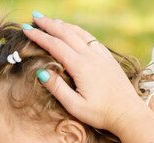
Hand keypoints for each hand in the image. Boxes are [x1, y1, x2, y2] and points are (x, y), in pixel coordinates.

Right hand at [23, 15, 144, 131]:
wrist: (128, 113)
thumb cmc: (100, 113)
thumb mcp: (75, 106)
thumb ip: (57, 88)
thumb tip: (41, 71)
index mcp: (81, 66)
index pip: (55, 45)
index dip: (39, 36)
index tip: (26, 29)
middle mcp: (91, 56)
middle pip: (66, 33)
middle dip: (48, 24)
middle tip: (34, 17)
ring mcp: (101, 55)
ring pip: (79, 33)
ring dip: (63, 25)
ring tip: (51, 20)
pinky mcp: (108, 58)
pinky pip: (90, 38)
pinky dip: (77, 30)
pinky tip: (74, 31)